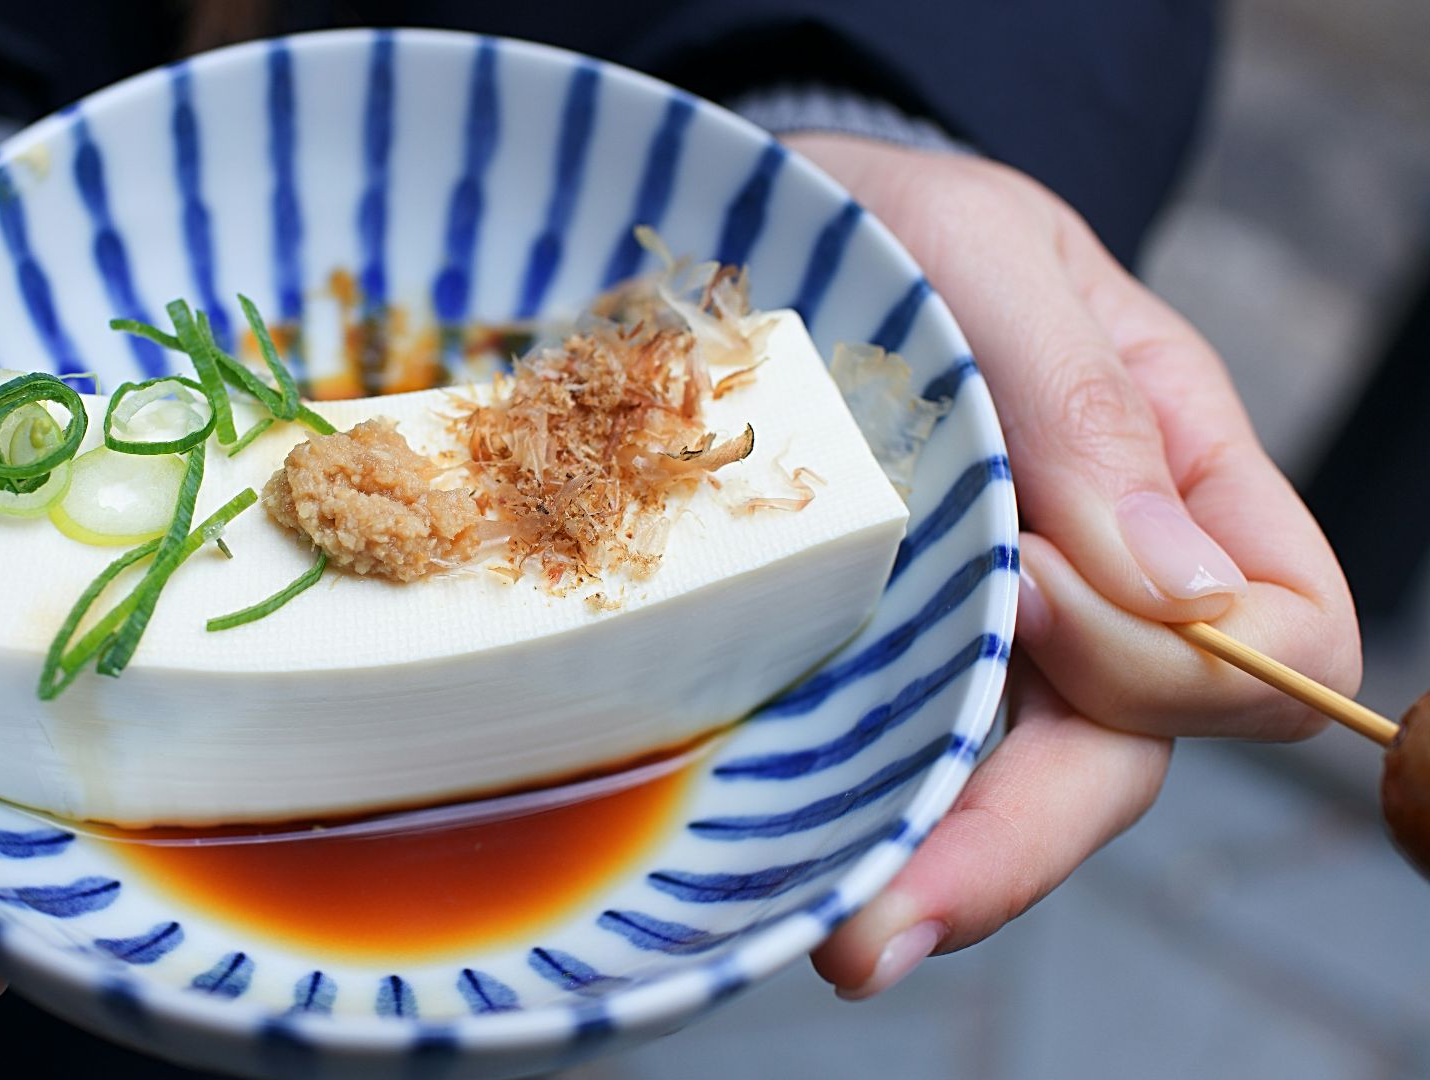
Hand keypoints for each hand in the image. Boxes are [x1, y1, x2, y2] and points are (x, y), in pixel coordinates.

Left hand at [781, 134, 1358, 995]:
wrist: (778, 231)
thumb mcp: (993, 262)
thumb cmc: (907, 224)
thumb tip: (1183, 589)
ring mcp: (990, 630)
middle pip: (1129, 755)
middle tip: (897, 914)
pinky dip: (868, 821)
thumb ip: (1091, 407)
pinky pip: (904, 759)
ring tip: (846, 934)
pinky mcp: (881, 650)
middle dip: (1024, 842)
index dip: (1171, 655)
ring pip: (1014, 790)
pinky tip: (802, 865)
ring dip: (940, 871)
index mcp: (1179, 480)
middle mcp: (1101, 583)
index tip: (1029, 585)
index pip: (1281, 638)